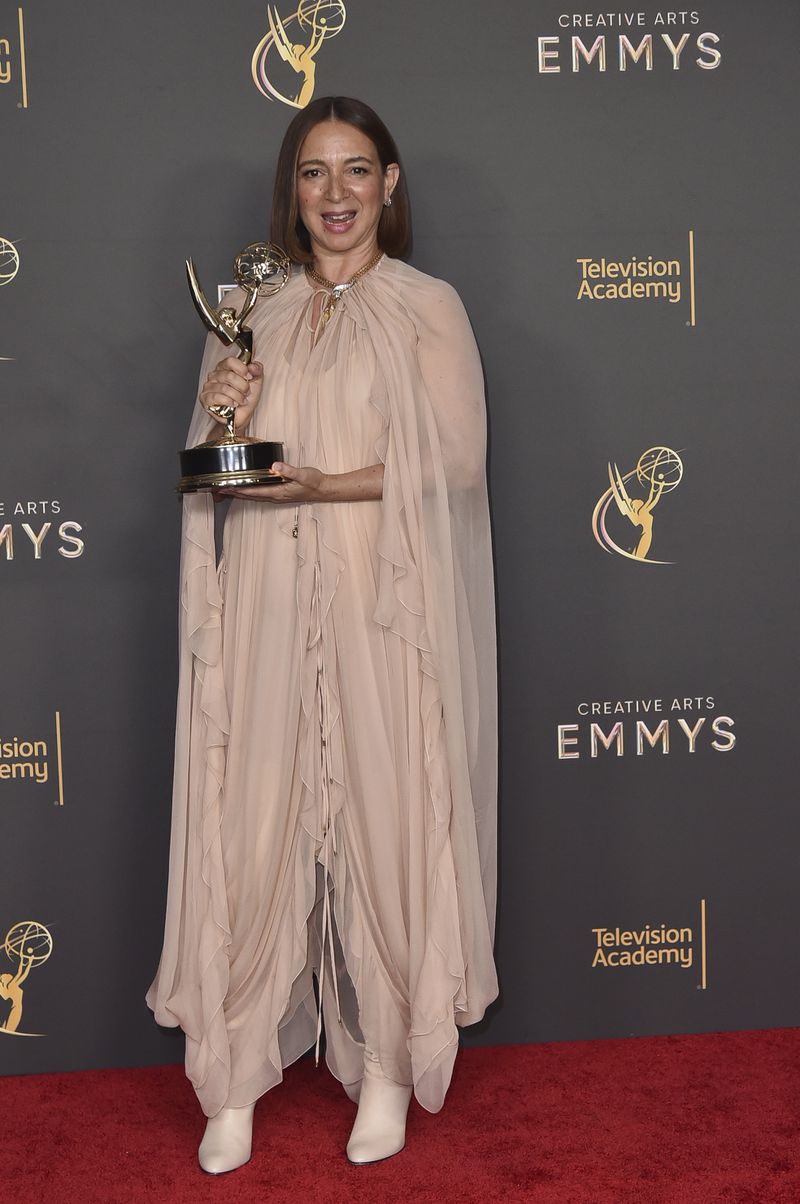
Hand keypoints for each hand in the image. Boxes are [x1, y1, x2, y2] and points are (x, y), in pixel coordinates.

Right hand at [200, 357, 263, 431]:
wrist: (242, 416)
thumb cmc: (246, 398)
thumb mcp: (256, 382)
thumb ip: (257, 370)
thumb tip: (253, 366)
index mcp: (225, 368)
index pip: (230, 361)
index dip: (242, 369)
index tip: (249, 377)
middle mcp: (215, 375)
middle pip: (229, 375)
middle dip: (242, 386)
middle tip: (246, 392)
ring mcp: (209, 386)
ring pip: (225, 388)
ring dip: (238, 396)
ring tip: (241, 400)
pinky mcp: (205, 398)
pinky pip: (217, 397)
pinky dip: (229, 401)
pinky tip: (233, 404)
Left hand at [213, 462, 329, 503]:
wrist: (323, 489)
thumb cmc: (313, 482)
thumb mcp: (303, 474)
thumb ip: (288, 470)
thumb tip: (275, 466)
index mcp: (278, 492)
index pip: (253, 492)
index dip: (238, 490)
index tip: (225, 488)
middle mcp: (274, 496)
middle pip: (249, 496)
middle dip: (233, 493)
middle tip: (217, 490)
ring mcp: (276, 496)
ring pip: (252, 496)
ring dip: (239, 493)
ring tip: (225, 490)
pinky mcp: (278, 493)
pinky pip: (258, 494)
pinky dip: (248, 491)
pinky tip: (244, 487)